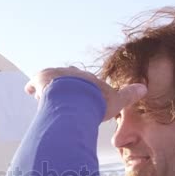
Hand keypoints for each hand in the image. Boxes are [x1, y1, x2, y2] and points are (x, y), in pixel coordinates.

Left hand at [24, 66, 146, 121]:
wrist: (76, 98)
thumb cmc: (96, 102)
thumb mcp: (116, 101)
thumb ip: (128, 95)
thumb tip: (144, 87)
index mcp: (88, 78)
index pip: (86, 82)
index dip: (84, 90)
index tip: (83, 97)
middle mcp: (72, 73)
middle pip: (68, 78)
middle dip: (66, 88)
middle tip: (64, 99)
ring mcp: (56, 75)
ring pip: (51, 81)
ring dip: (49, 89)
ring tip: (47, 100)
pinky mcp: (42, 79)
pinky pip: (34, 83)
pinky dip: (32, 87)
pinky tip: (29, 92)